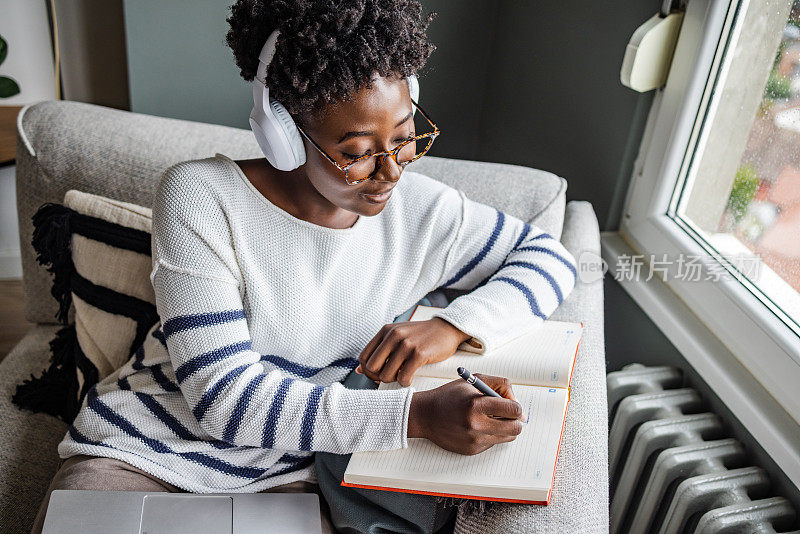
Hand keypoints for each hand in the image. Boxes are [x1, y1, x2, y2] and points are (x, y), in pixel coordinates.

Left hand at [357, 318, 470, 386]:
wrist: (446, 329)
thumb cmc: (420, 336)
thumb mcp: (397, 337)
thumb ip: (379, 350)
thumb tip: (359, 370)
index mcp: (385, 331)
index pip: (363, 357)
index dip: (367, 371)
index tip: (378, 375)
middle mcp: (393, 336)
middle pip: (371, 368)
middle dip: (379, 377)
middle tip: (390, 378)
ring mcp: (406, 344)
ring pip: (386, 375)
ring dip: (393, 381)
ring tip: (402, 376)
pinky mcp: (419, 353)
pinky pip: (403, 377)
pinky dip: (405, 382)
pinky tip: (410, 378)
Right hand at [407, 374, 524, 454]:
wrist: (425, 415)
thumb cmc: (450, 396)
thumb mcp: (474, 381)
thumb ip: (499, 385)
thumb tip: (516, 403)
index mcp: (476, 405)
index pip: (514, 410)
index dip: (516, 406)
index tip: (512, 405)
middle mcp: (476, 425)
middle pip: (515, 429)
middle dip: (515, 420)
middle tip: (508, 415)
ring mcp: (474, 440)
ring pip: (507, 437)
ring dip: (504, 428)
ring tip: (491, 418)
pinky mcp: (472, 450)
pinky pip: (493, 443)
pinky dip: (490, 435)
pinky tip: (477, 427)